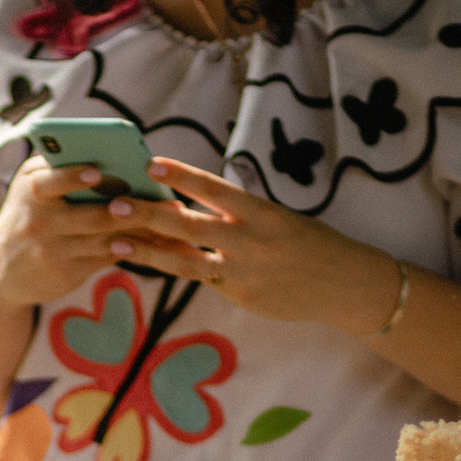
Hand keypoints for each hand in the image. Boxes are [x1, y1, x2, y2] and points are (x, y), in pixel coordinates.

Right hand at [0, 156, 185, 311]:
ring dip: (141, 228)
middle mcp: (37, 222)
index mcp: (30, 190)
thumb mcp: (31, 187)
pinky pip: (106, 257)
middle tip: (162, 200)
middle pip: (90, 215)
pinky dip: (133, 246)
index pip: (49, 182)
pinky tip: (156, 239)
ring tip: (170, 217)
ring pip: (105, 238)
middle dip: (128, 208)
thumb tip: (115, 158)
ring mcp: (52, 251)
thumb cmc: (27, 214)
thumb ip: (61, 169)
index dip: (73, 177)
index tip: (98, 172)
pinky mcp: (66, 273)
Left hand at [106, 158, 405, 336]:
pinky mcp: (241, 296)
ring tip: (116, 241)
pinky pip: (200, 280)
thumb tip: (190, 205)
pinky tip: (146, 261)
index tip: (151, 163)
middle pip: (189, 225)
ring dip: (148, 250)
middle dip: (150, 214)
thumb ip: (237, 214)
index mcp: (261, 211)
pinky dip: (174, 269)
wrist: (344, 285)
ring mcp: (243, 272)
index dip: (181, 176)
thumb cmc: (308, 243)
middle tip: (115, 204)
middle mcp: (249, 240)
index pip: (214, 188)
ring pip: (185, 260)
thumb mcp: (277, 218)